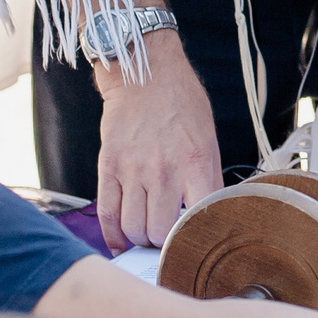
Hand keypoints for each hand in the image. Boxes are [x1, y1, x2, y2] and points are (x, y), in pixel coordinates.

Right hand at [95, 27, 220, 251]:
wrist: (145, 74)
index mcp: (197, 163)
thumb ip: (208, 177)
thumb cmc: (182, 103)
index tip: (195, 244)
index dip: (196, 239)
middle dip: (163, 243)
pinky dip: (113, 236)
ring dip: (139, 239)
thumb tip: (209, 213)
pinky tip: (120, 242)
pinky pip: (107, 214)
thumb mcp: (208, 137)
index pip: (199, 219)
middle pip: (160, 232)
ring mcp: (134, 171)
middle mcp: (164, 171)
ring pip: (133, 228)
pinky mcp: (109, 167)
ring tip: (146, 235)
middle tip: (166, 240)